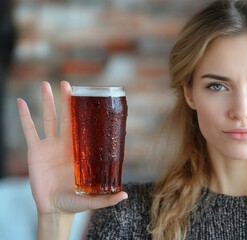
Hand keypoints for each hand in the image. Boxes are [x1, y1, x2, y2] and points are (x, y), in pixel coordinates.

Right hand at [17, 81, 127, 214]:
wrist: (54, 209)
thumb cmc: (75, 202)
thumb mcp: (92, 200)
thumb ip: (107, 198)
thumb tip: (126, 195)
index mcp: (81, 151)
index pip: (83, 127)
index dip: (84, 112)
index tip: (87, 97)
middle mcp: (66, 145)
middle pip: (66, 117)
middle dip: (66, 100)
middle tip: (67, 83)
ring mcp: (50, 146)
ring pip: (48, 119)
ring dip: (46, 101)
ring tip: (46, 84)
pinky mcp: (35, 151)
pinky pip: (29, 130)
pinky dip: (24, 116)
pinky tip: (21, 102)